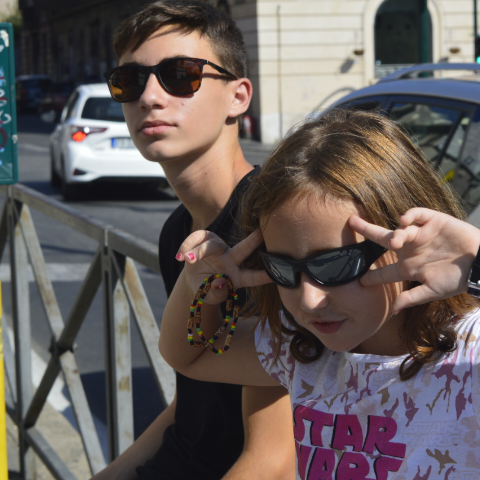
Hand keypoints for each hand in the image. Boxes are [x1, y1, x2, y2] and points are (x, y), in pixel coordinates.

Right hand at [176, 229, 270, 302]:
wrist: (193, 280)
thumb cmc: (206, 289)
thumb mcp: (208, 297)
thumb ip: (215, 294)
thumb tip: (221, 282)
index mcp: (237, 277)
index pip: (252, 277)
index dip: (263, 276)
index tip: (275, 275)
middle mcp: (232, 260)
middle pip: (243, 250)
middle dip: (252, 241)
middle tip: (260, 233)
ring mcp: (219, 248)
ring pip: (211, 246)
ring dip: (199, 252)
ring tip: (187, 259)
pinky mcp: (205, 239)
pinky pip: (195, 239)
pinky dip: (186, 247)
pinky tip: (179, 257)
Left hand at [349, 208, 479, 312]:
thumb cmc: (457, 279)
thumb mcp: (433, 291)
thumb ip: (412, 298)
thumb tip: (393, 310)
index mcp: (408, 267)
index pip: (384, 271)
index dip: (372, 275)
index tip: (358, 279)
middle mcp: (410, 249)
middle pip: (382, 240)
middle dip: (366, 230)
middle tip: (351, 222)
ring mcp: (421, 234)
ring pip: (400, 229)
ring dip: (395, 233)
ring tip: (397, 240)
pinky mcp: (433, 221)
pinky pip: (417, 214)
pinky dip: (409, 215)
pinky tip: (404, 219)